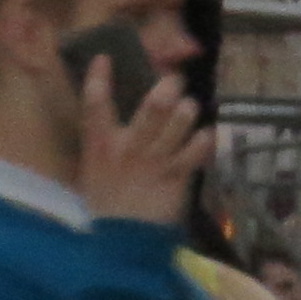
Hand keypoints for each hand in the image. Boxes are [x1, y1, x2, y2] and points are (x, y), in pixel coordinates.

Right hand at [73, 54, 208, 228]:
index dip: (99, 78)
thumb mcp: (94, 169)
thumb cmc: (105, 203)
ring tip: (188, 107)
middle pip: (152, 107)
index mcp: (99, 145)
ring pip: (180, 122)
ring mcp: (156, 162)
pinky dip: (205, 139)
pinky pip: (198, 149)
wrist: (122, 241)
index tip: (105, 58)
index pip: (94, 104)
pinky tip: (206, 135)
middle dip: (167, 87)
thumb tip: (114, 118)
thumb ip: (105, 144)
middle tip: (172, 81)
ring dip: (187, 110)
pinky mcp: (178, 176)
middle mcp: (128, 148)